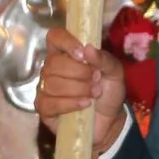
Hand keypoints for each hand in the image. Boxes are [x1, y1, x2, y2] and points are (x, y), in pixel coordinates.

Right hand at [35, 27, 128, 154]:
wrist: (110, 121)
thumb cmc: (109, 92)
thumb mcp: (115, 73)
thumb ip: (104, 59)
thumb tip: (88, 49)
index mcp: (67, 53)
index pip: (55, 37)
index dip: (66, 42)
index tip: (82, 54)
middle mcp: (52, 68)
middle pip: (54, 62)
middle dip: (79, 73)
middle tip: (96, 80)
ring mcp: (45, 88)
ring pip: (52, 83)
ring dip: (78, 89)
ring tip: (94, 94)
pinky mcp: (44, 108)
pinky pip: (49, 102)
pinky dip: (70, 103)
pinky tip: (84, 105)